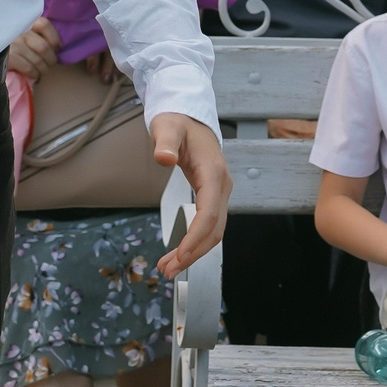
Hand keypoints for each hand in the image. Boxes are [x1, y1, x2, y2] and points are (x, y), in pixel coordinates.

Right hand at [5, 16, 58, 82]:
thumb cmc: (9, 46)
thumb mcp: (21, 35)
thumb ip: (35, 35)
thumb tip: (56, 47)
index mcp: (23, 22)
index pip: (44, 24)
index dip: (54, 38)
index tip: (57, 48)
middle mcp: (18, 31)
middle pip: (43, 46)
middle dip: (51, 59)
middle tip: (50, 64)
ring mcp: (12, 43)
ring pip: (38, 59)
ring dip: (44, 69)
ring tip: (43, 71)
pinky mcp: (8, 57)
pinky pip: (28, 67)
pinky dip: (34, 73)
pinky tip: (34, 74)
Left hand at [152, 113, 228, 278]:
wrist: (189, 116)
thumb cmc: (178, 121)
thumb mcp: (168, 127)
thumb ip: (165, 142)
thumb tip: (164, 158)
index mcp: (213, 172)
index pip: (209, 213)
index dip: (195, 237)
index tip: (179, 256)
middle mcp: (222, 186)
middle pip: (214, 229)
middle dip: (193, 253)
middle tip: (168, 270)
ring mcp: (219, 192)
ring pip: (213, 231)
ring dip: (194, 252)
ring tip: (169, 267)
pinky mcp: (213, 196)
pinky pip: (208, 225)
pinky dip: (195, 242)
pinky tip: (179, 252)